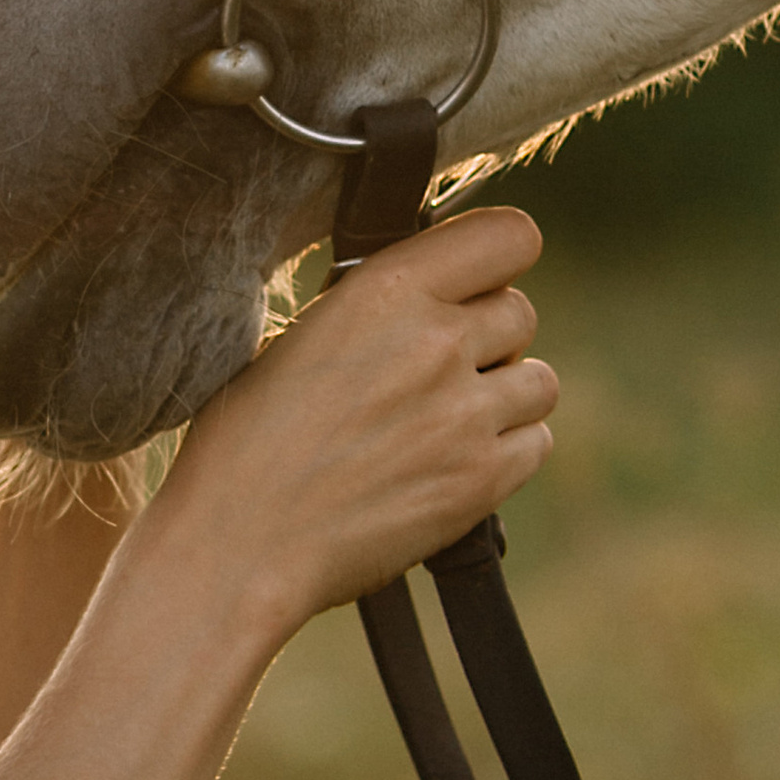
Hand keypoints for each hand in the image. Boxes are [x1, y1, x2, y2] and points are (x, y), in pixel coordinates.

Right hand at [145, 208, 554, 644]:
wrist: (239, 542)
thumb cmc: (248, 438)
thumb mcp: (302, 334)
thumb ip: (379, 305)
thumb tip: (432, 294)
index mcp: (386, 290)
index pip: (510, 237)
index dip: (497, 259)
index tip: (474, 282)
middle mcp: (436, 343)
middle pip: (521, 311)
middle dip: (488, 335)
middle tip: (437, 367)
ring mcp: (465, 415)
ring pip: (539, 380)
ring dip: (504, 394)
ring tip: (448, 418)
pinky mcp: (480, 481)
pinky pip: (536, 443)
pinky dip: (507, 450)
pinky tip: (454, 460)